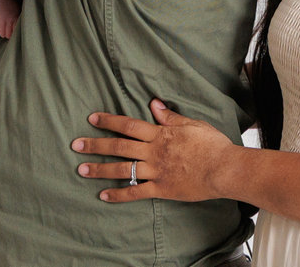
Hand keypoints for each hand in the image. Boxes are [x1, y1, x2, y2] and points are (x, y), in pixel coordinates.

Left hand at [72, 99, 234, 202]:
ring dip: (100, 169)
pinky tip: (103, 195)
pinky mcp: (161, 189)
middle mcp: (154, 152)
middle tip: (76, 144)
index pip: (129, 125)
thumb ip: (170, 117)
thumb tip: (153, 104)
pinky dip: (118, 195)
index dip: (109, 121)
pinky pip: (135, 193)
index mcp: (161, 134)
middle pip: (119, 146)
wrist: (224, 169)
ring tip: (82, 169)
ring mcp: (156, 171)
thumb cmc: (212, 144)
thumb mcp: (192, 124)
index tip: (92, 118)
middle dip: (96, 144)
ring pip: (122, 169)